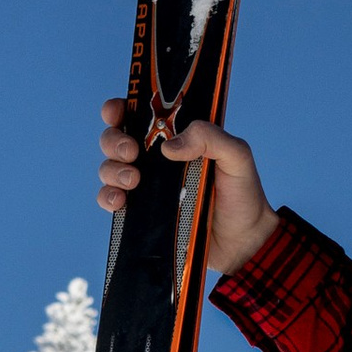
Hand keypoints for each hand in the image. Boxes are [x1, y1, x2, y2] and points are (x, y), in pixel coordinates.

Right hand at [96, 99, 280, 279]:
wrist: (243, 241)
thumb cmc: (242, 194)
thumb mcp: (236, 156)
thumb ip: (210, 138)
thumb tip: (169, 145)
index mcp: (177, 137)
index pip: (139, 114)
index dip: (120, 109)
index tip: (115, 112)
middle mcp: (156, 159)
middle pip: (115, 139)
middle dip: (114, 140)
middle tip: (131, 152)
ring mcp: (147, 186)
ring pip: (109, 168)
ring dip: (112, 170)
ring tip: (133, 180)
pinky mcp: (141, 213)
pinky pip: (111, 200)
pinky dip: (108, 197)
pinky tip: (120, 201)